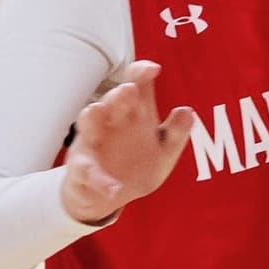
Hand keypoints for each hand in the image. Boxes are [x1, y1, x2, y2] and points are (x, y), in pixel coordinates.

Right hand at [56, 60, 195, 224]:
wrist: (107, 198)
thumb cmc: (136, 166)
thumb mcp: (164, 152)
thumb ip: (176, 133)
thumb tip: (187, 111)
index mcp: (134, 113)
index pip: (135, 84)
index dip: (141, 72)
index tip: (154, 70)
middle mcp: (111, 122)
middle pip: (112, 99)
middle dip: (118, 94)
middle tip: (129, 90)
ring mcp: (93, 142)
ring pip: (88, 121)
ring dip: (93, 115)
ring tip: (97, 109)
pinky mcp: (81, 168)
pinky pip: (86, 170)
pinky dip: (98, 179)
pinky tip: (113, 188)